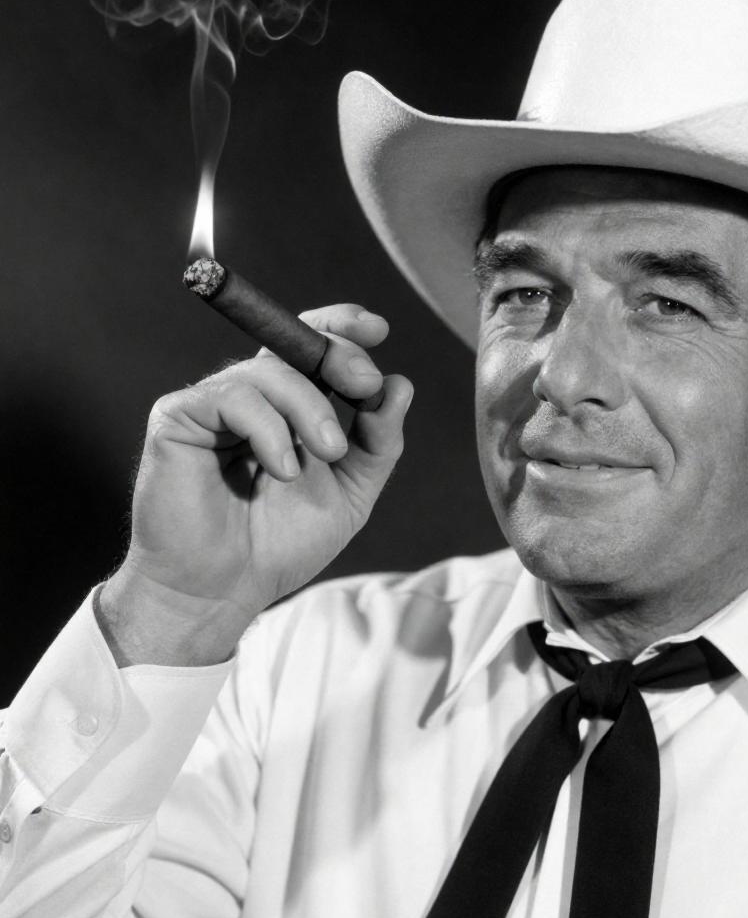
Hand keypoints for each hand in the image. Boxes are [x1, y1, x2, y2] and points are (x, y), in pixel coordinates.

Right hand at [98, 305, 412, 666]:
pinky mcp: (179, 418)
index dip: (343, 326)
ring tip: (325, 455)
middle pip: (294, 343)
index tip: (379, 330)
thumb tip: (400, 384)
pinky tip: (282, 469)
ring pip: (270, 370)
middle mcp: (251, 396)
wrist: (226, 591)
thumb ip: (378, 442)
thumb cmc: (280, 543)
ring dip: (311, 408)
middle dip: (338, 355)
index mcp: (290, 406)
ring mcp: (213, 404)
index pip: (312, 345)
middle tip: (364, 384)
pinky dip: (270, 430)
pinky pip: (234, 398)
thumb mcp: (351, 492)